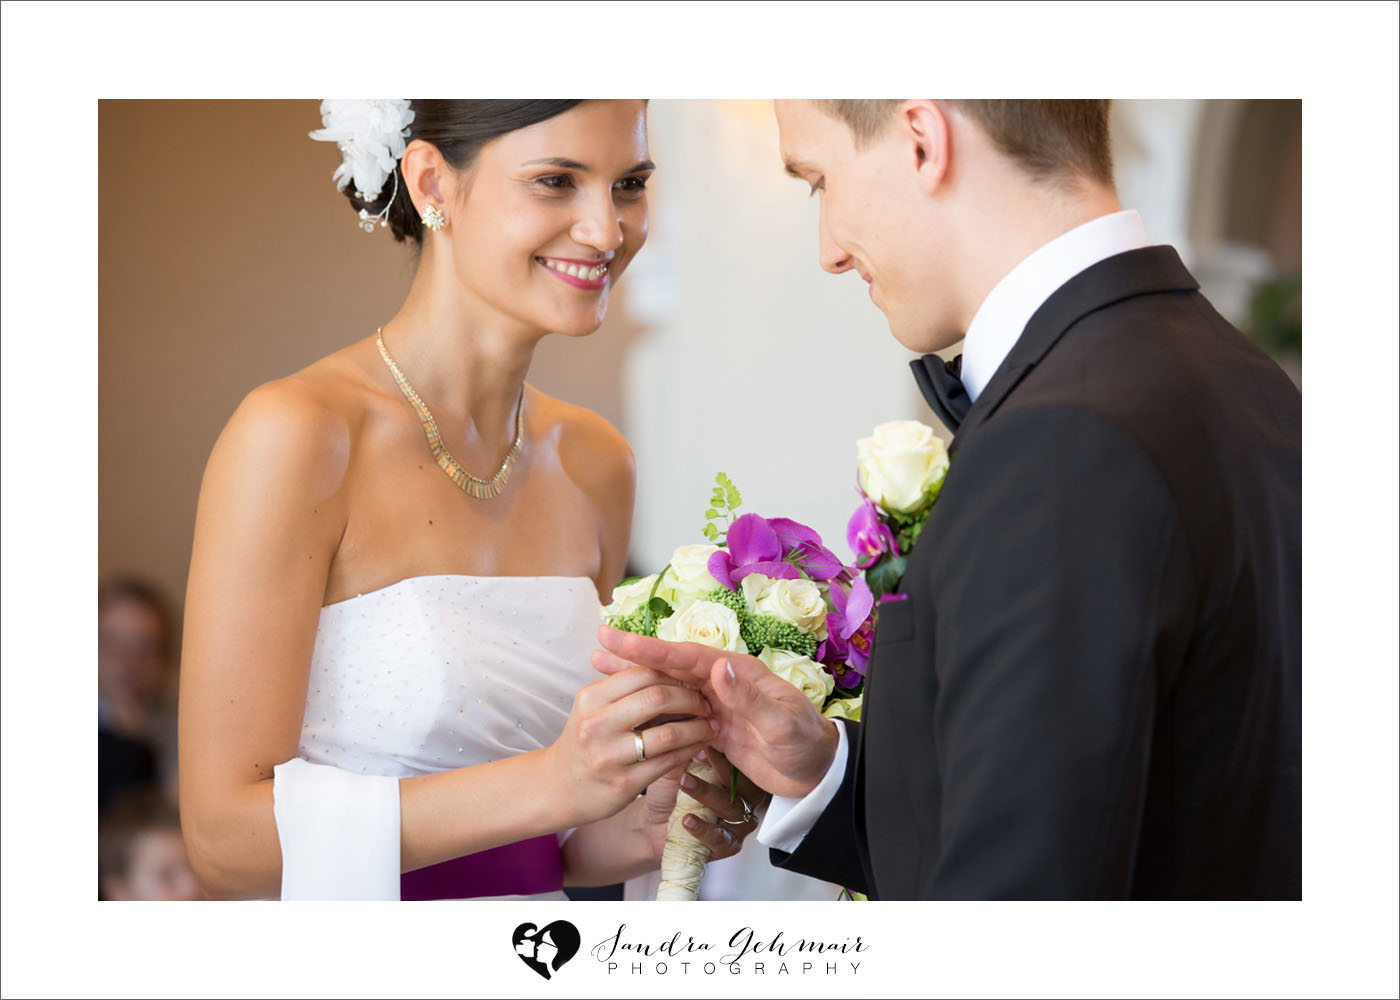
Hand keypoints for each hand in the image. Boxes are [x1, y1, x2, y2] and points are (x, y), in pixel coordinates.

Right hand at [544, 663, 713, 827]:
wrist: (559, 788)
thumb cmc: (585, 741)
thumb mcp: (594, 708)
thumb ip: (624, 687)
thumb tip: (666, 662)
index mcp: (591, 697)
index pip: (643, 672)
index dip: (674, 674)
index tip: (691, 681)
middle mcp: (597, 724)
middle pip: (658, 697)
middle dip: (691, 698)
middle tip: (706, 704)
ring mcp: (610, 755)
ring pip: (668, 733)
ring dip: (697, 728)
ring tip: (709, 726)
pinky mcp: (624, 783)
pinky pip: (668, 762)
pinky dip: (690, 752)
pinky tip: (698, 747)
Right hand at [594, 626, 839, 798]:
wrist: (816, 774)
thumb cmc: (806, 744)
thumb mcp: (782, 724)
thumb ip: (751, 699)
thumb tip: (720, 666)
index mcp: (739, 672)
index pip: (690, 656)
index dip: (654, 648)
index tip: (621, 638)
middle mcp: (725, 683)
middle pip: (672, 665)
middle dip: (636, 654)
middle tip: (600, 642)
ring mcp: (717, 705)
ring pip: (669, 686)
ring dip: (637, 677)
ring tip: (602, 666)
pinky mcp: (713, 728)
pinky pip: (676, 712)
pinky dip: (651, 707)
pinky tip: (629, 705)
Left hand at [640, 747, 766, 861]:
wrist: (652, 823)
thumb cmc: (669, 789)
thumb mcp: (677, 761)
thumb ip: (689, 746)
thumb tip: (697, 724)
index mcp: (738, 774)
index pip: (742, 759)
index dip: (728, 748)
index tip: (708, 735)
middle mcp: (745, 797)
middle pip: (744, 783)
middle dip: (722, 768)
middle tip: (701, 754)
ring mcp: (739, 822)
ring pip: (732, 808)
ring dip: (707, 794)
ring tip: (686, 783)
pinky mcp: (728, 845)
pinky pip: (721, 838)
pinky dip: (704, 829)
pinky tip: (688, 819)